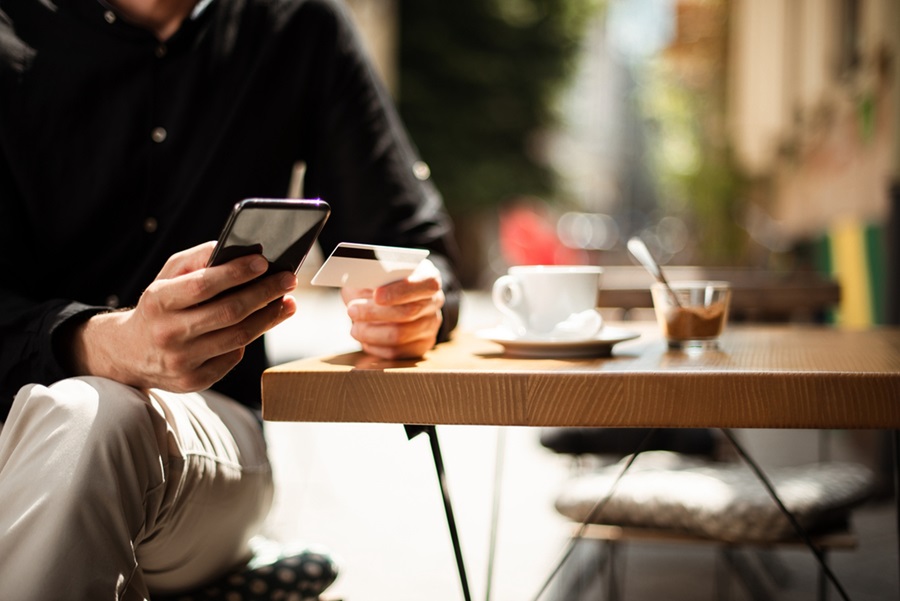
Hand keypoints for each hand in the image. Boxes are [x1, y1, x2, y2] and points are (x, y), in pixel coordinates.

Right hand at [68, 241, 297, 391]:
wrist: (129, 353)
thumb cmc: (159, 306)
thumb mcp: (167, 276)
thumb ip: (198, 259)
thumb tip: (237, 250)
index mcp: (157, 301)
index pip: (203, 286)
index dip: (236, 273)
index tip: (264, 261)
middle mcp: (167, 333)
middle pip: (229, 312)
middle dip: (264, 293)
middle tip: (288, 279)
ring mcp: (181, 361)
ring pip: (238, 337)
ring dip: (268, 317)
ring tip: (286, 301)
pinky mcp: (194, 381)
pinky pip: (233, 357)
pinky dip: (249, 338)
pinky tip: (261, 323)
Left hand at [341, 259, 444, 358]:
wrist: (397, 300)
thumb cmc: (384, 283)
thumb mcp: (375, 273)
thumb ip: (369, 279)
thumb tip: (356, 292)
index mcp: (428, 277)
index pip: (425, 285)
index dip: (400, 292)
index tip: (376, 296)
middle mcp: (434, 301)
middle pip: (408, 312)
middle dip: (375, 313)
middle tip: (352, 311)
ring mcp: (430, 325)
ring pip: (399, 336)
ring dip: (371, 333)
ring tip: (355, 328)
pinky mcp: (421, 345)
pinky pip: (396, 352)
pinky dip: (375, 346)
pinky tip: (365, 338)